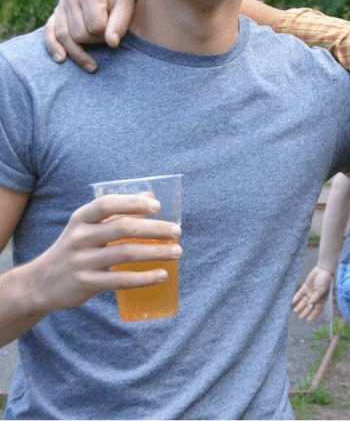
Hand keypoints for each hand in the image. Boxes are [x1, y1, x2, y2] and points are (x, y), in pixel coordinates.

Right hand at [27, 193, 181, 312]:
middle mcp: (79, 237)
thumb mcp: (87, 226)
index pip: (107, 204)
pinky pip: (121, 280)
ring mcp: (81, 261)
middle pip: (124, 228)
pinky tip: (162, 275)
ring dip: (157, 252)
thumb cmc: (75, 248)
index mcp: (81, 219)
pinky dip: (145, 278)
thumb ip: (116, 212)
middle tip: (178, 232)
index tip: (157, 206)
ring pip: (126, 253)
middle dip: (155, 229)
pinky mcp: (86, 283)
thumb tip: (150, 195)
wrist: (41, 282)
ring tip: (177, 252)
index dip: (133, 203)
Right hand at [44, 0, 144, 72]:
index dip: (107, 36)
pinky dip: (53, 47)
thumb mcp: (126, 7)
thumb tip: (112, 44)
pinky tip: (61, 59)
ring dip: (79, 52)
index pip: (96, 27)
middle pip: (79, 35)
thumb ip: (120, 25)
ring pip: (64, 37)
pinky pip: (49, 33)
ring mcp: (60, 6)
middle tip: (107, 38)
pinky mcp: (55, 14)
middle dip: (95, 42)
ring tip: (92, 66)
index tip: (116, 33)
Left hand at [291, 264, 333, 321]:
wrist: (322, 270)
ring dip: (300, 306)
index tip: (309, 320)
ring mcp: (310, 292)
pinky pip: (300, 294)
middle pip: (309, 307)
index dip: (314, 315)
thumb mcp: (321, 290)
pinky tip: (293, 302)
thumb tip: (309, 306)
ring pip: (304, 301)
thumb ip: (315, 298)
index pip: (317, 309)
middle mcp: (315, 297)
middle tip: (300, 317)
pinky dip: (296, 298)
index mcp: (321, 299)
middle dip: (305, 312)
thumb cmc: (324, 280)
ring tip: (295, 311)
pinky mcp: (306, 287)